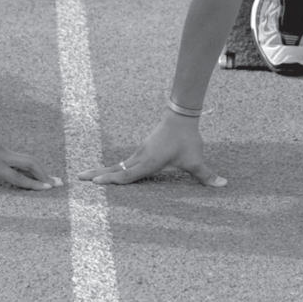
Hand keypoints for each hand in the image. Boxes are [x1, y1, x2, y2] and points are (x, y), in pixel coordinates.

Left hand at [0, 108, 62, 192]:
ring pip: (24, 159)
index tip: (48, 189)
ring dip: (36, 169)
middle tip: (57, 184)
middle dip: (44, 175)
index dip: (34, 185)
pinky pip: (15, 155)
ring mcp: (2, 145)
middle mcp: (2, 153)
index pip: (18, 177)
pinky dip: (24, 163)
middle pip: (30, 164)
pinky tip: (23, 169)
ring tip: (45, 178)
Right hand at [76, 113, 226, 186]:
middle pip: (115, 169)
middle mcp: (140, 157)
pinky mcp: (141, 149)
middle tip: (79, 179)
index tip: (96, 183)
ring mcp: (139, 152)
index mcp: (149, 162)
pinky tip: (109, 172)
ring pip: (118, 164)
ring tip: (87, 177)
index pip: (128, 175)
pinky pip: (123, 162)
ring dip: (102, 171)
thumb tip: (224, 185)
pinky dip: (113, 168)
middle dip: (97, 174)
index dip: (113, 181)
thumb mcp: (195, 160)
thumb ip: (206, 175)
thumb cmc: (186, 139)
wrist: (180, 116)